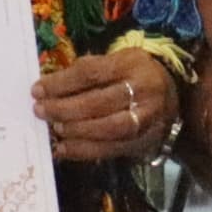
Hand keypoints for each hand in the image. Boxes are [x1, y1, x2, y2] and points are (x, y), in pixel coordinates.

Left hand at [37, 48, 178, 166]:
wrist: (174, 96)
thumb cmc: (134, 75)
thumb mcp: (116, 61)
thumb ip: (86, 71)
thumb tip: (48, 88)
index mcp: (133, 64)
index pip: (92, 73)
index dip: (61, 83)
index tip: (37, 90)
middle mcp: (144, 91)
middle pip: (99, 102)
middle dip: (64, 109)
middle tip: (41, 111)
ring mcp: (147, 118)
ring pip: (108, 128)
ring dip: (75, 130)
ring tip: (54, 129)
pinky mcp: (145, 141)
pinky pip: (112, 149)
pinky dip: (84, 151)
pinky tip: (64, 148)